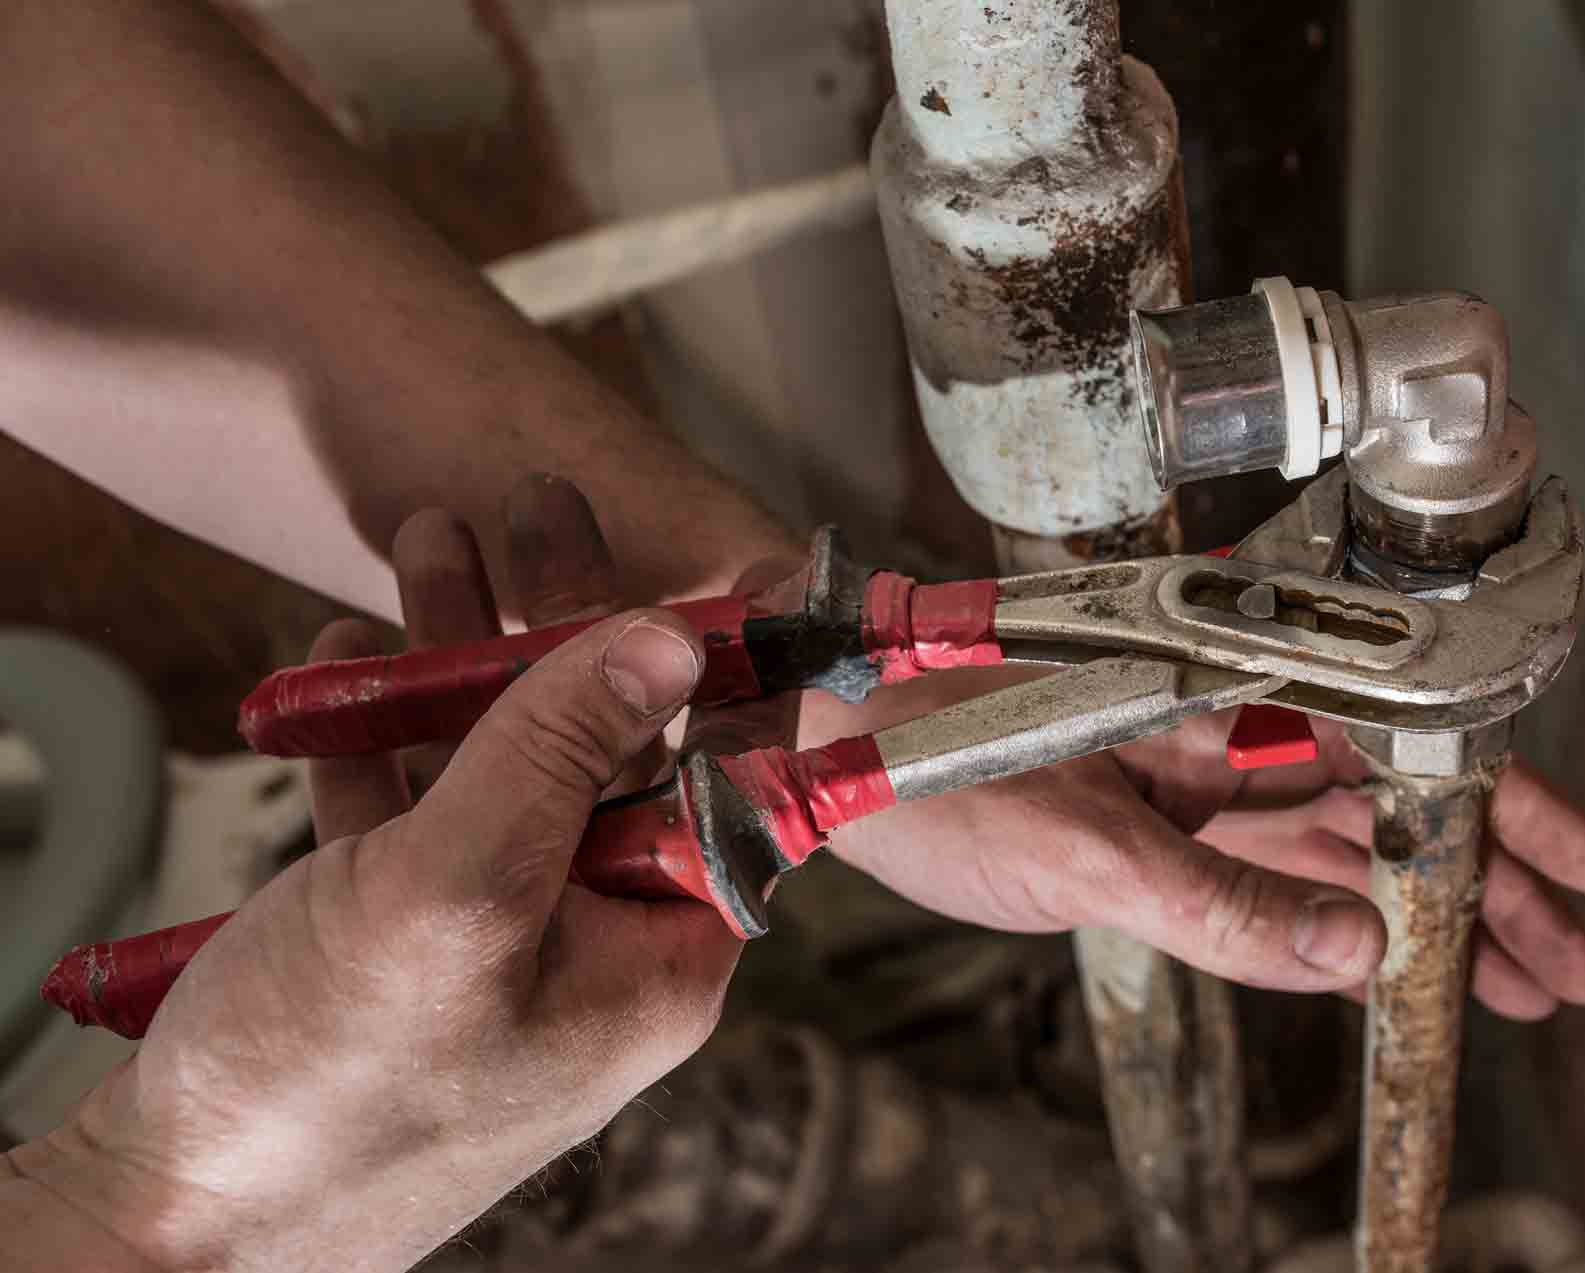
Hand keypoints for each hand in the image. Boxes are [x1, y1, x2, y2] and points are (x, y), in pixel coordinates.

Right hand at [6, 485, 736, 1272]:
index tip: (700, 556)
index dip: (712, 664)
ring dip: (459, 656)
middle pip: (603, 751)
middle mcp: (595, 946)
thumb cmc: (326, 1084)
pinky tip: (351, 656)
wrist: (170, 1222)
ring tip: (428, 540)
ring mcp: (496, 945)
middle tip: (532, 505)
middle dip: (557, 624)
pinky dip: (383, 734)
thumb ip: (561, 750)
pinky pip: (413, 815)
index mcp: (658, 954)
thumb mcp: (459, 891)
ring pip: (500, 767)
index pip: (725, 781)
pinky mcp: (403, 947)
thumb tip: (665, 637)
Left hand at [809, 672, 1584, 1018]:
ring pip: (1337, 854)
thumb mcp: (1080, 845)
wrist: (815, 735)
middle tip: (1563, 965)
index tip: (1581, 871)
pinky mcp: (1147, 834)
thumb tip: (1360, 954)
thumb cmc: (926, 747)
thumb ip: (1218, 906)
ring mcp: (1188, 788)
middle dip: (1485, 888)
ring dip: (1423, 917)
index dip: (1503, 814)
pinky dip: (1332, 927)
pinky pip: (1265, 884)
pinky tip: (1388, 966)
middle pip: (1391, 811)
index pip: (1402, 755)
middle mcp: (1223, 737)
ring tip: (1513, 982)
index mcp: (1230, 705)